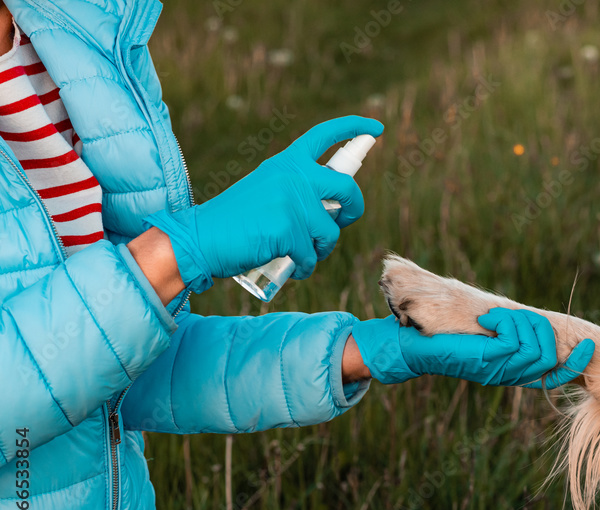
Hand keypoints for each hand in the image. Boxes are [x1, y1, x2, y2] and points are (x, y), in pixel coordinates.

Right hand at [143, 116, 383, 292]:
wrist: (200, 239)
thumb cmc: (234, 221)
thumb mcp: (267, 191)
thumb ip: (297, 190)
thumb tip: (336, 208)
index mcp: (286, 162)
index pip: (325, 135)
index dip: (354, 128)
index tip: (376, 128)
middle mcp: (292, 176)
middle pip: (347, 189)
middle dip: (353, 209)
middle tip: (344, 220)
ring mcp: (292, 202)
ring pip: (331, 231)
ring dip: (322, 248)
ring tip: (303, 253)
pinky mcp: (289, 230)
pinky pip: (313, 255)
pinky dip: (306, 267)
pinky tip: (293, 268)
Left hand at [351, 308, 594, 387]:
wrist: (411, 347)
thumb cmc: (443, 337)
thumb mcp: (483, 332)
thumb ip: (508, 331)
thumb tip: (529, 321)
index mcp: (512, 371)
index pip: (555, 374)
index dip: (576, 363)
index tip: (588, 347)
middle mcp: (509, 375)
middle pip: (548, 355)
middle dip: (538, 328)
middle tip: (508, 316)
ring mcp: (498, 370)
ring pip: (535, 349)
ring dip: (519, 323)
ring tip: (493, 318)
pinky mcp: (486, 361)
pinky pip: (514, 342)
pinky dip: (505, 323)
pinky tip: (487, 320)